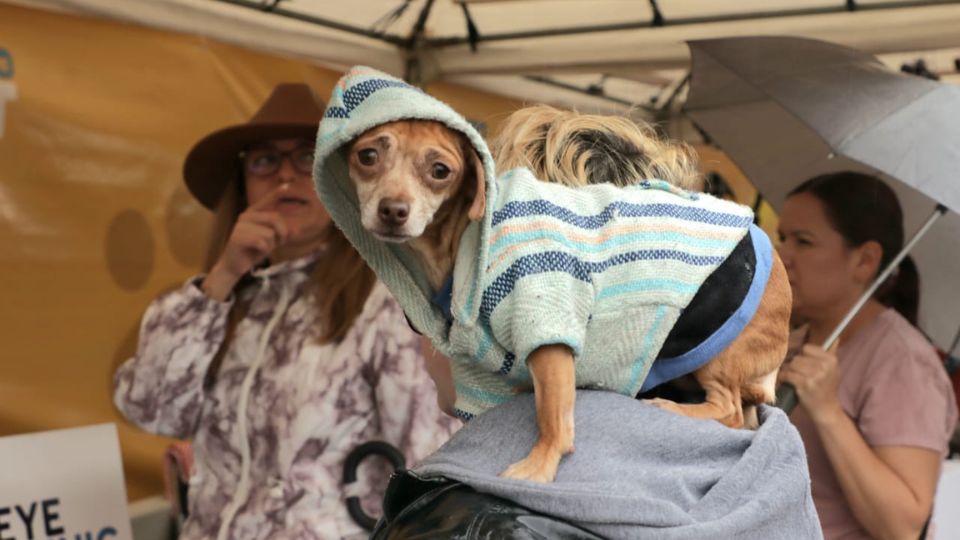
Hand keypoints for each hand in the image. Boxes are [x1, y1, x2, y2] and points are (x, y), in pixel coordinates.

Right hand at [201, 185, 296, 299]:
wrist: (235, 266)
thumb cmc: (254, 251)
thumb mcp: (272, 241)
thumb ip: (283, 234)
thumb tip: (297, 230)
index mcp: (254, 213)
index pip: (267, 200)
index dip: (277, 193)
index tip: (288, 185)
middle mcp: (246, 216)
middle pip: (275, 218)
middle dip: (282, 233)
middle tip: (278, 243)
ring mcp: (240, 226)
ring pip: (269, 233)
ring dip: (270, 245)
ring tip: (261, 249)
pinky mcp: (237, 237)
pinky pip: (261, 242)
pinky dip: (263, 250)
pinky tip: (256, 251)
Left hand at [779, 340, 843, 423]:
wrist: (826, 409)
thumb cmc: (827, 389)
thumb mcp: (833, 370)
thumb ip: (831, 354)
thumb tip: (835, 338)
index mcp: (831, 360)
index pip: (807, 348)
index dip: (802, 356)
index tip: (804, 364)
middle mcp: (824, 366)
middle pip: (798, 357)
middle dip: (794, 365)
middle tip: (797, 373)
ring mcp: (814, 375)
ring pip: (791, 365)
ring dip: (788, 371)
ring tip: (793, 378)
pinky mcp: (804, 384)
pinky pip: (787, 374)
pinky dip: (784, 378)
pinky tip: (787, 382)